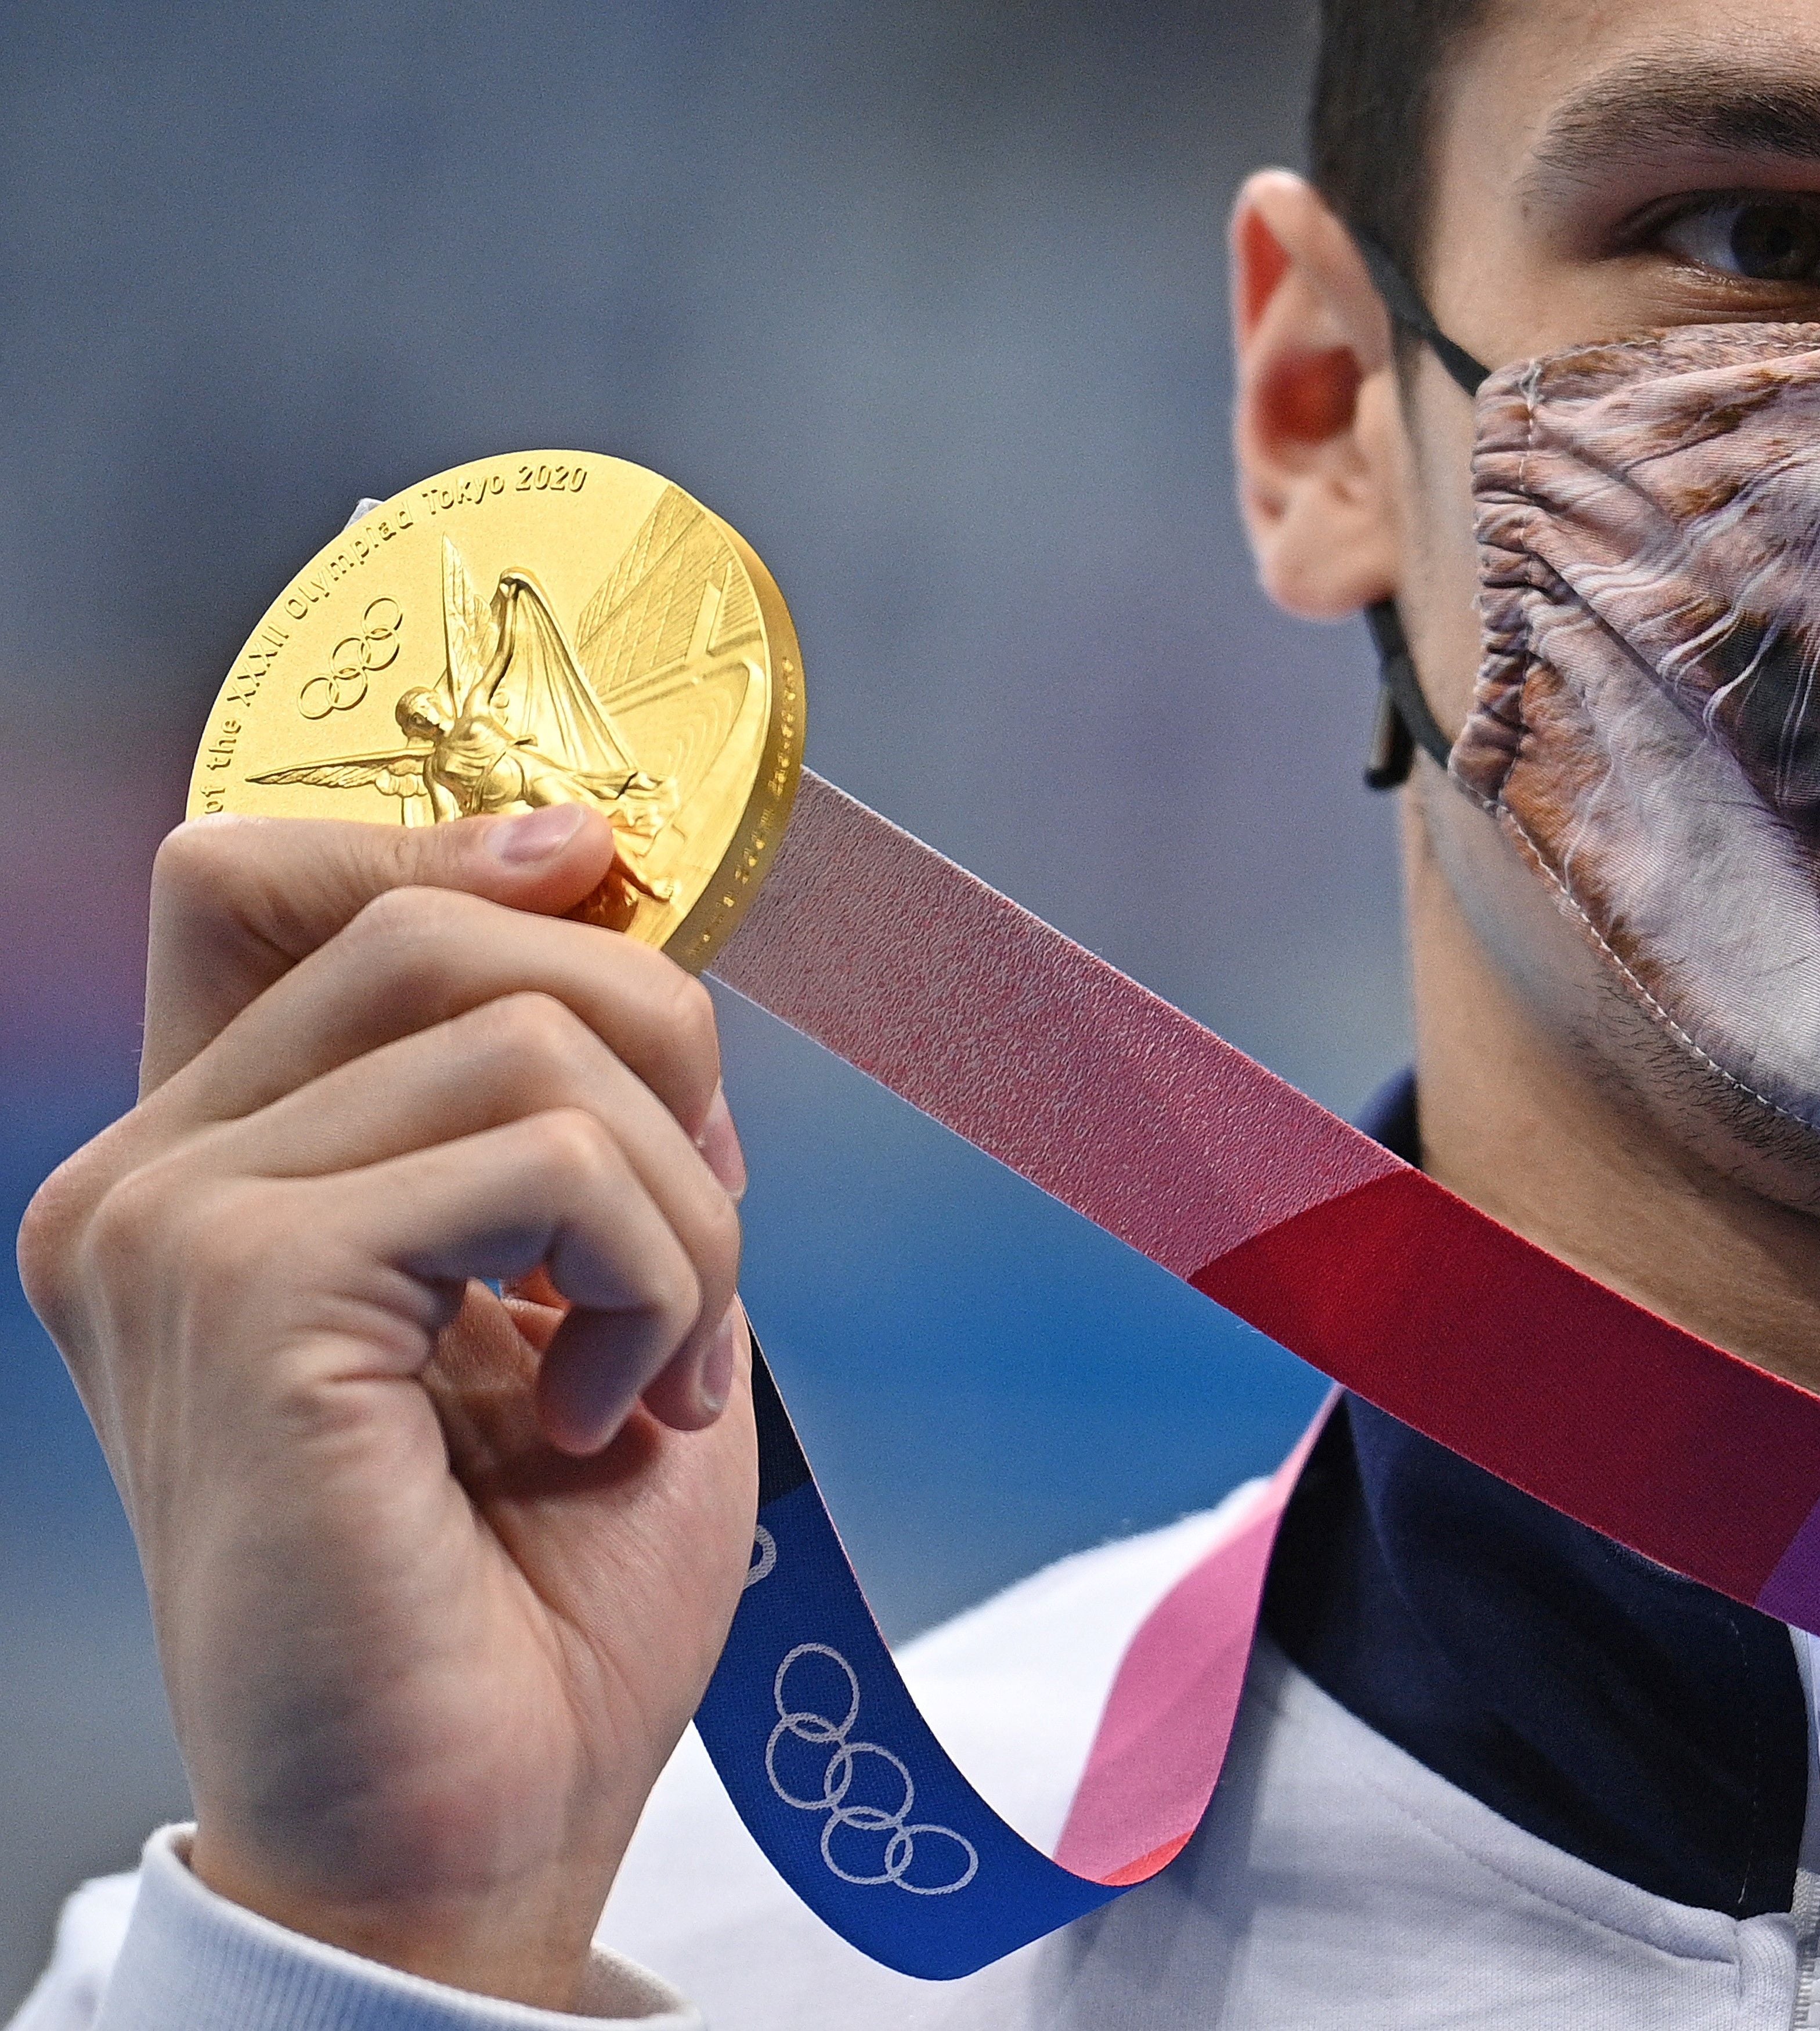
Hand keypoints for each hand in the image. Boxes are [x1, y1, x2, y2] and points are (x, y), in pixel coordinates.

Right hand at [18, 803, 758, 2009]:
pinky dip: (658, 1271)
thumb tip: (627, 925)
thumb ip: (573, 1109)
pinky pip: (552, 1156)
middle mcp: (152, 1177)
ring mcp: (177, 1225)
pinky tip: (609, 1406)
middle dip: (645, 1043)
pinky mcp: (246, 1291)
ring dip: (678, 1199)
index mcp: (215, 1168)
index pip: (271, 876)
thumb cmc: (534, 1580)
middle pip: (434, 920)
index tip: (604, 887)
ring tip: (651, 1359)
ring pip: (528, 1031)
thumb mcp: (583, 1282)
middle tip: (691, 1241)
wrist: (482, 1815)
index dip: (458, 844)